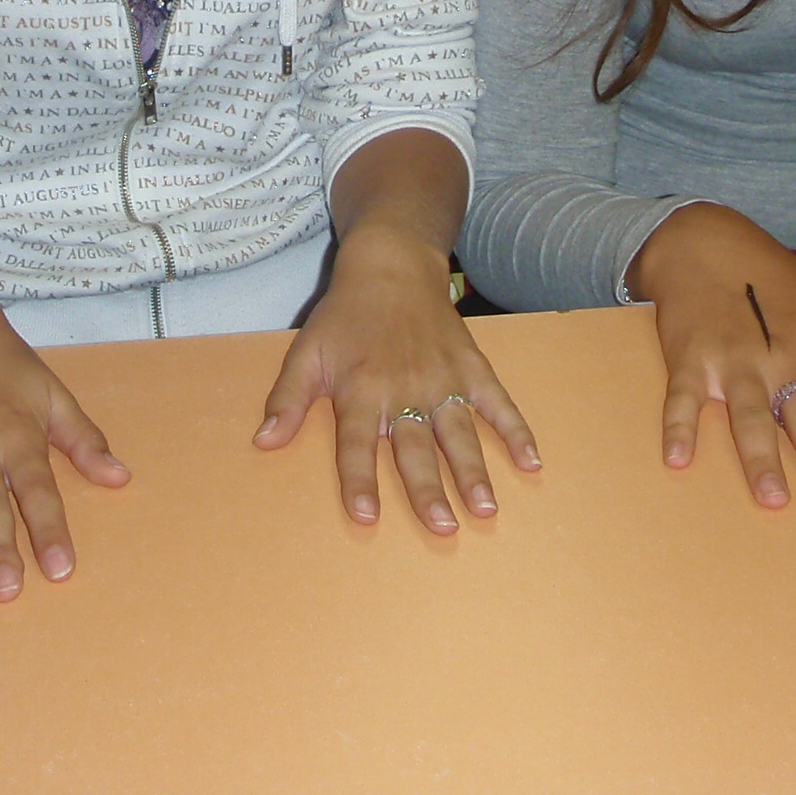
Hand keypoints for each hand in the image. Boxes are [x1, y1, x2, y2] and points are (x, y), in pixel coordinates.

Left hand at [255, 225, 537, 531]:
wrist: (392, 265)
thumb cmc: (345, 317)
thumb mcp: (306, 353)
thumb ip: (287, 400)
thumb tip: (263, 442)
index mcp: (361, 389)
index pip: (357, 444)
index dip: (359, 480)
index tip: (366, 516)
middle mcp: (404, 389)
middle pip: (416, 448)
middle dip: (428, 490)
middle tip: (442, 528)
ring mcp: (443, 378)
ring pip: (459, 432)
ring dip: (473, 471)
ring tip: (485, 508)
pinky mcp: (472, 366)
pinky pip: (497, 402)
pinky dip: (516, 430)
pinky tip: (532, 462)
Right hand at [629, 204, 795, 514]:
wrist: (705, 242)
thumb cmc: (782, 281)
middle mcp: (784, 356)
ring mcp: (734, 360)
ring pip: (750, 415)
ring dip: (760, 456)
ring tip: (773, 498)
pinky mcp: (690, 360)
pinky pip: (683, 399)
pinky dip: (679, 427)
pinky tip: (677, 460)